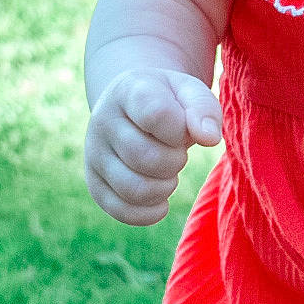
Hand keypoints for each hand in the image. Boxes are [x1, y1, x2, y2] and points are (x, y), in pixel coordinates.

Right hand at [84, 69, 222, 225]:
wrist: (135, 107)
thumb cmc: (170, 100)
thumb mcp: (190, 92)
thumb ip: (204, 109)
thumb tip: (209, 138)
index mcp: (128, 91)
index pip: (156, 115)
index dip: (180, 130)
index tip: (183, 128)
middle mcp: (102, 121)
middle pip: (144, 157)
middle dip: (175, 161)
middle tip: (178, 152)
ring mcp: (94, 154)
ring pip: (133, 189)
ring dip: (165, 188)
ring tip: (169, 172)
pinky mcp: (94, 183)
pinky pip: (121, 211)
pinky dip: (150, 213)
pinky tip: (161, 199)